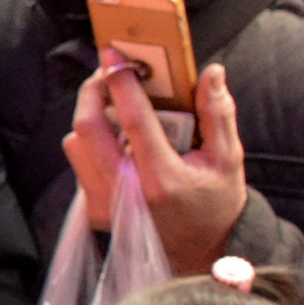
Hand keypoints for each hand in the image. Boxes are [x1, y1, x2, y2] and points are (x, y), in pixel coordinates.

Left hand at [64, 58, 247, 275]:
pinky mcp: (93, 211)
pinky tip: (117, 140)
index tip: (114, 54)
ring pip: (76, 145)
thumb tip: (211, 72)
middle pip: (87, 128)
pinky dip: (92, 144)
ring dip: (90, 118)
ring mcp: (104, 205)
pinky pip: (79, 164)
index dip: (120, 81)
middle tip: (108, 73)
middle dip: (92, 91)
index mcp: (161, 179)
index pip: (132, 119)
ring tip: (114, 106)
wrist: (202, 250)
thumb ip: (218, 113)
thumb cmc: (216, 201)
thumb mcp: (228, 158)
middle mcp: (126, 193)